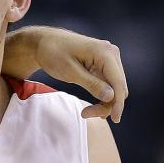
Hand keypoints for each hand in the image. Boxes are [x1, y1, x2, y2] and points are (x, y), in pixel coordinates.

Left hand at [4, 27, 127, 121]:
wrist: (44, 42)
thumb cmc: (53, 53)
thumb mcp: (70, 71)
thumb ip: (92, 84)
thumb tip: (111, 97)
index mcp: (105, 52)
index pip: (118, 82)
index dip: (118, 103)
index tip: (115, 119)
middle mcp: (111, 53)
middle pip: (119, 86)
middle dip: (108, 104)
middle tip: (85, 114)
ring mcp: (108, 58)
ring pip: (115, 87)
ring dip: (104, 102)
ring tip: (85, 112)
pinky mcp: (103, 64)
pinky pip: (108, 83)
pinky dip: (102, 96)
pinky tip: (92, 106)